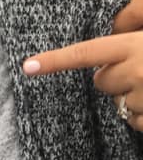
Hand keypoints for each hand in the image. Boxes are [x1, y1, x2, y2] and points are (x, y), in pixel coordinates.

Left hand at [23, 31, 142, 130]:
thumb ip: (129, 37)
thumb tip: (107, 46)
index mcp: (133, 46)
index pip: (84, 54)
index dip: (55, 60)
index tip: (28, 66)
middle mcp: (135, 72)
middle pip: (100, 82)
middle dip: (114, 78)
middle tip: (140, 69)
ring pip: (118, 104)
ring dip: (132, 98)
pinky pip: (134, 122)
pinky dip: (142, 116)